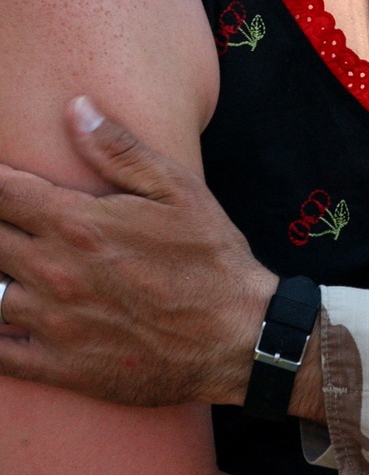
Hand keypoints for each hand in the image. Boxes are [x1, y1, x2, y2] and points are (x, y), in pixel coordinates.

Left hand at [0, 97, 277, 406]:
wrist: (238, 337)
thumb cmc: (211, 259)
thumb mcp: (177, 189)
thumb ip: (120, 149)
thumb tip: (75, 108)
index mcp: (78, 223)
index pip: (1, 192)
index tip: (1, 182)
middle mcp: (54, 270)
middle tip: (10, 222)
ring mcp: (52, 323)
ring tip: (10, 266)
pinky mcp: (60, 366)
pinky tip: (6, 318)